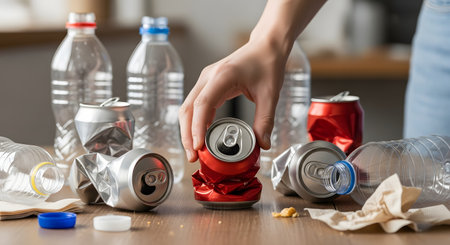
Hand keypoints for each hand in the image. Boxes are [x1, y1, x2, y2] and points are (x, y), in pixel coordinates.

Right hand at [179, 39, 289, 161]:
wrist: (265, 47)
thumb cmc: (267, 64)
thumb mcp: (270, 94)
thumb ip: (265, 120)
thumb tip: (262, 144)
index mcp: (223, 76)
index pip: (203, 104)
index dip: (198, 127)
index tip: (199, 146)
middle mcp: (208, 77)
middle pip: (189, 109)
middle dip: (188, 134)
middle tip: (193, 156)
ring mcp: (206, 81)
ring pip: (188, 108)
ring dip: (188, 130)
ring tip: (194, 152)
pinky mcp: (208, 86)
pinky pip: (196, 107)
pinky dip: (195, 124)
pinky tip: (201, 139)